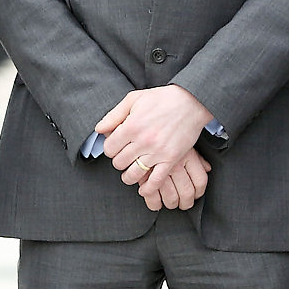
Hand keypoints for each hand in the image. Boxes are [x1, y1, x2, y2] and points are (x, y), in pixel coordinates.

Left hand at [96, 85, 214, 198]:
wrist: (190, 102)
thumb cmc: (161, 99)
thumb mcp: (133, 99)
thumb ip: (113, 115)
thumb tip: (98, 130)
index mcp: (131, 126)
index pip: (109, 148)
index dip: (110, 148)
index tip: (115, 147)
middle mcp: (143, 141)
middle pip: (119, 162)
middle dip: (119, 161)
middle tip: (124, 157)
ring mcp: (157, 152)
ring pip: (133, 174)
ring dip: (129, 176)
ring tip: (130, 172)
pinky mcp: (171, 159)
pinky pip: (156, 181)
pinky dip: (148, 188)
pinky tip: (143, 188)